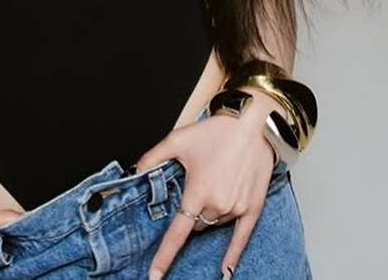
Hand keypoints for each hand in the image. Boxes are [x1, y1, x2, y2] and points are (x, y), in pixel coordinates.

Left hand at [134, 89, 283, 278]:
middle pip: (196, 224)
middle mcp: (217, 205)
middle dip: (192, 213)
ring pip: (215, 224)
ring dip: (210, 214)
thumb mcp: (177, 140)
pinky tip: (226, 270)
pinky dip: (233, 254)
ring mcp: (236, 209)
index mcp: (197, 193)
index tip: (153, 276)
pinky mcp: (253, 208)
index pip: (176, 234)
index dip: (163, 257)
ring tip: (216, 182)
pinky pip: (242, 238)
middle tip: (196, 186)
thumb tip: (135, 172)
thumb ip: (152, 158)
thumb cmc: (216, 131)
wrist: (252, 124)